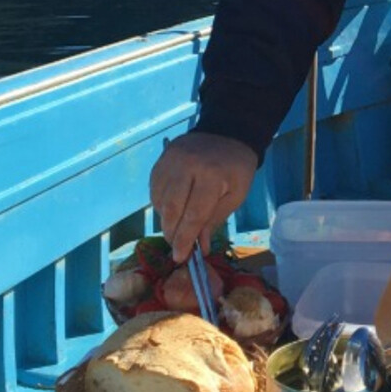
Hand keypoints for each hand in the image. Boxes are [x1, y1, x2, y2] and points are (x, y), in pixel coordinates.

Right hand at [150, 132, 258, 262]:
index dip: (185, 239)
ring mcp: (170, 162)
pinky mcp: (160, 161)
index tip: (180, 257)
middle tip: (176, 247)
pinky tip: (171, 210)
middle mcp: (187, 167)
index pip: (193, 214)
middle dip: (172, 232)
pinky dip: (160, 205)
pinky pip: (154, 190)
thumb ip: (215, 219)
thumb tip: (199, 247)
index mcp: (211, 176)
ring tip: (176, 228)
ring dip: (166, 220)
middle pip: (171, 209)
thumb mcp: (236, 195)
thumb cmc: (236, 169)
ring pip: (159, 201)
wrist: (227, 134)